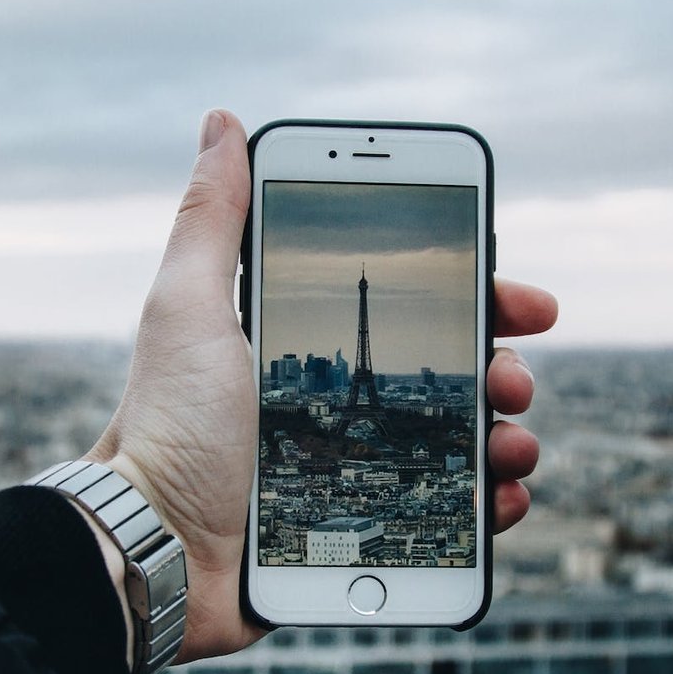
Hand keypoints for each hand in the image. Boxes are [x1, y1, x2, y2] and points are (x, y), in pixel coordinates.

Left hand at [91, 110, 556, 663]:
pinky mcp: (365, 532)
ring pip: (461, 443)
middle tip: (515, 380)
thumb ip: (211, 221)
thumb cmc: (166, 428)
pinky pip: (449, 514)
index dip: (472, 297)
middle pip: (449, 374)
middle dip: (500, 367)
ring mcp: (357, 469)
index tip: (519, 298)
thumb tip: (222, 122)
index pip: (409, 306)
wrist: (153, 552)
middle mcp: (338, 403)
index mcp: (305, 344)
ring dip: (507, 436)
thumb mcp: (187, 310)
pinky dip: (489, 504)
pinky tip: (501, 500)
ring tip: (514, 444)